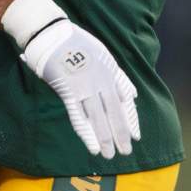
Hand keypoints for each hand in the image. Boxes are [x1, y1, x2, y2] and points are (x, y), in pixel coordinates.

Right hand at [21, 19, 139, 159]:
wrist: (53, 35)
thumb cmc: (77, 43)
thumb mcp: (104, 55)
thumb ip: (118, 76)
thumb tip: (133, 94)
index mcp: (111, 72)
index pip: (125, 101)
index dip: (131, 120)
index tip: (137, 136)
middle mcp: (101, 81)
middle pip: (114, 112)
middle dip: (121, 134)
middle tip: (126, 151)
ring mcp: (86, 87)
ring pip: (99, 118)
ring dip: (105, 138)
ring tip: (110, 155)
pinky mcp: (69, 91)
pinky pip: (79, 116)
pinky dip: (87, 133)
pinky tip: (93, 146)